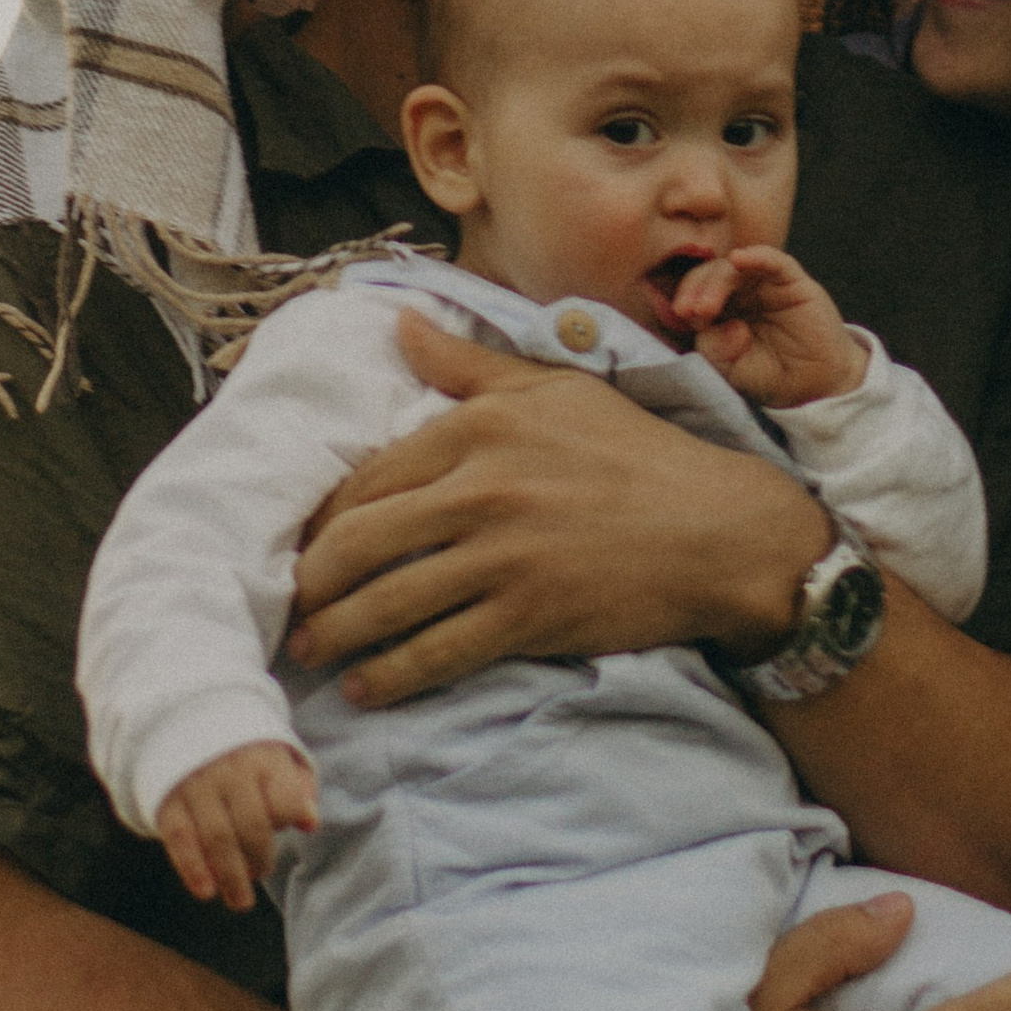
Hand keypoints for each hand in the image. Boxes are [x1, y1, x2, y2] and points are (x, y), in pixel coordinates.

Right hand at [156, 742, 319, 911]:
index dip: (291, 816)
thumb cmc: (245, 754)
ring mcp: (197, 786)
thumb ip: (298, 787)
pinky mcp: (168, 801)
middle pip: (251, 826)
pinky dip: (193, 868)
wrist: (185, 724)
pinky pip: (180, 839)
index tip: (296, 827)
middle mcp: (229, 771)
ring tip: (241, 900)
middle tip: (261, 871)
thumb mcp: (277, 755)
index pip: (284, 798)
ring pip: (216, 838)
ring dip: (231, 876)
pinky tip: (206, 891)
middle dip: (261, 859)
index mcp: (262, 759)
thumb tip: (309, 822)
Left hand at [286, 312, 826, 707]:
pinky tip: (369, 687)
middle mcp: (482, 487)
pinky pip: (436, 652)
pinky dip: (391, 675)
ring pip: (387, 603)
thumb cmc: (638, 455)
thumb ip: (469, 363)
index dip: (322, 520)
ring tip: (313, 651)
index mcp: (478, 426)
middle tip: (290, 607)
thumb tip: (400, 322)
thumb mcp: (555, 389)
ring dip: (336, 635)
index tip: (304, 546)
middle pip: (358, 543)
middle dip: (311, 584)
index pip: (368, 478)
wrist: (720, 531)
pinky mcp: (528, 615)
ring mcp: (503, 555)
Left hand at [671, 244, 864, 409]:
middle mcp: (740, 292)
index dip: (683, 298)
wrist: (816, 385)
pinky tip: (740, 259)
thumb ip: (716, 350)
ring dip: (716, 281)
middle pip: (709, 275)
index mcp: (721, 309)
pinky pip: (773, 261)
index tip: (680, 314)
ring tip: (706, 306)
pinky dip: (756, 256)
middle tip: (690, 311)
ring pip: (733, 266)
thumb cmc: (772, 375)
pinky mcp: (792, 281)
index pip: (694, 292)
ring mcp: (765, 284)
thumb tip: (717, 325)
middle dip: (695, 290)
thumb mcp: (734, 371)